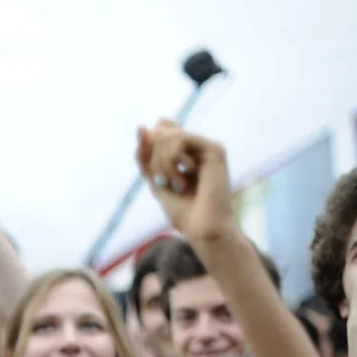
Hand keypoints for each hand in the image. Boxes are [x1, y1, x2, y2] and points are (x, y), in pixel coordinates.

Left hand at [136, 121, 235, 245]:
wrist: (203, 229)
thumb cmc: (184, 212)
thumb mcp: (155, 181)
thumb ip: (146, 156)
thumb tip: (142, 127)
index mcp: (186, 153)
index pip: (160, 130)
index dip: (149, 148)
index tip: (153, 175)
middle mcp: (198, 147)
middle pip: (160, 132)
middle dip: (154, 160)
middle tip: (165, 183)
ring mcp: (207, 147)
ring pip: (168, 135)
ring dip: (162, 163)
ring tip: (176, 185)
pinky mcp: (214, 149)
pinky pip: (180, 139)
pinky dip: (172, 160)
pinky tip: (184, 180)